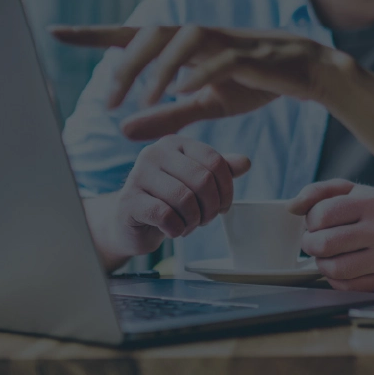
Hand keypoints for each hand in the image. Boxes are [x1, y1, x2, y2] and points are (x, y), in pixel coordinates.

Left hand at [51, 25, 351, 139]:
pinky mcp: (252, 53)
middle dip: (126, 64)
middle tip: (110, 101)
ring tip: (146, 99)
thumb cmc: (256, 82)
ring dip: (160, 67)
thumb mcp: (205, 105)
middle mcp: (201, 35)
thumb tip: (121, 130)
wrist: (310, 73)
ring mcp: (227, 40)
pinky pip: (220, 57)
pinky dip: (198, 72)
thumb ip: (166, 117)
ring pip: (184, 37)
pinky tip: (182, 92)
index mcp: (185, 45)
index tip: (55, 31)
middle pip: (152, 31)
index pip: (132, 34)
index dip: (94, 33)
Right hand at [101, 135, 249, 260]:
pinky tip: (173, 231)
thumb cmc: (167, 201)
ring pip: (185, 198)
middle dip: (211, 207)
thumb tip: (245, 162)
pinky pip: (166, 215)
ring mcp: (137, 175)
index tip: (223, 206)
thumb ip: (219, 171)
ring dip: (194, 220)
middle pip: (202, 179)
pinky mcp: (128, 201)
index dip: (226, 188)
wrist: (130, 224)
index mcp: (175, 144)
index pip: (214, 160)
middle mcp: (154, 153)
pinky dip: (177, 229)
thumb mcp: (196, 183)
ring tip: (188, 225)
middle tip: (205, 220)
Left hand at [289, 180, 373, 292]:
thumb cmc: (372, 213)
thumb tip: (291, 207)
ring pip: (334, 269)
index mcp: (372, 201)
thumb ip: (318, 192)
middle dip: (310, 244)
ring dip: (321, 263)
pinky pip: (346, 287)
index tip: (316, 222)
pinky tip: (342, 266)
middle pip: (325, 244)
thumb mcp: (350, 192)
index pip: (322, 214)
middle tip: (315, 241)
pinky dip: (336, 279)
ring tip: (327, 255)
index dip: (311, 221)